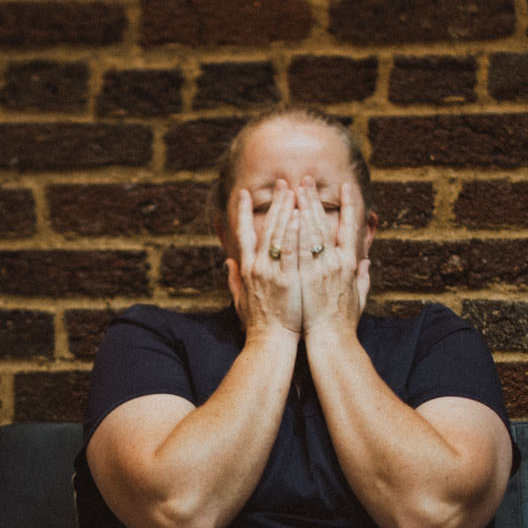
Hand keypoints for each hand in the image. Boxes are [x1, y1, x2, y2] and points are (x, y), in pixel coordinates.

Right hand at [226, 182, 302, 345]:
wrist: (269, 344)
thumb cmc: (258, 325)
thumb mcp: (241, 299)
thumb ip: (235, 279)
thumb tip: (229, 262)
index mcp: (247, 268)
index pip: (242, 233)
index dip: (241, 212)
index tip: (243, 193)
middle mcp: (257, 266)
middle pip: (265, 227)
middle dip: (274, 203)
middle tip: (282, 183)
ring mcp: (272, 272)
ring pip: (278, 234)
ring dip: (286, 209)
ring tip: (293, 190)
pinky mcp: (287, 279)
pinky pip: (290, 250)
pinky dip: (292, 231)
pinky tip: (298, 214)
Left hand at [297, 176, 370, 346]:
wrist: (330, 341)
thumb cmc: (343, 322)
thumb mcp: (359, 297)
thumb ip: (362, 278)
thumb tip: (366, 264)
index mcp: (350, 264)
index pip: (351, 228)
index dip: (349, 206)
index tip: (345, 188)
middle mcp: (336, 262)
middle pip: (325, 223)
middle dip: (315, 199)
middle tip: (306, 180)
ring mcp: (319, 269)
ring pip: (310, 231)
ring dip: (301, 207)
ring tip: (293, 188)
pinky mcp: (303, 277)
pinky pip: (297, 249)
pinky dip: (294, 230)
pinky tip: (288, 214)